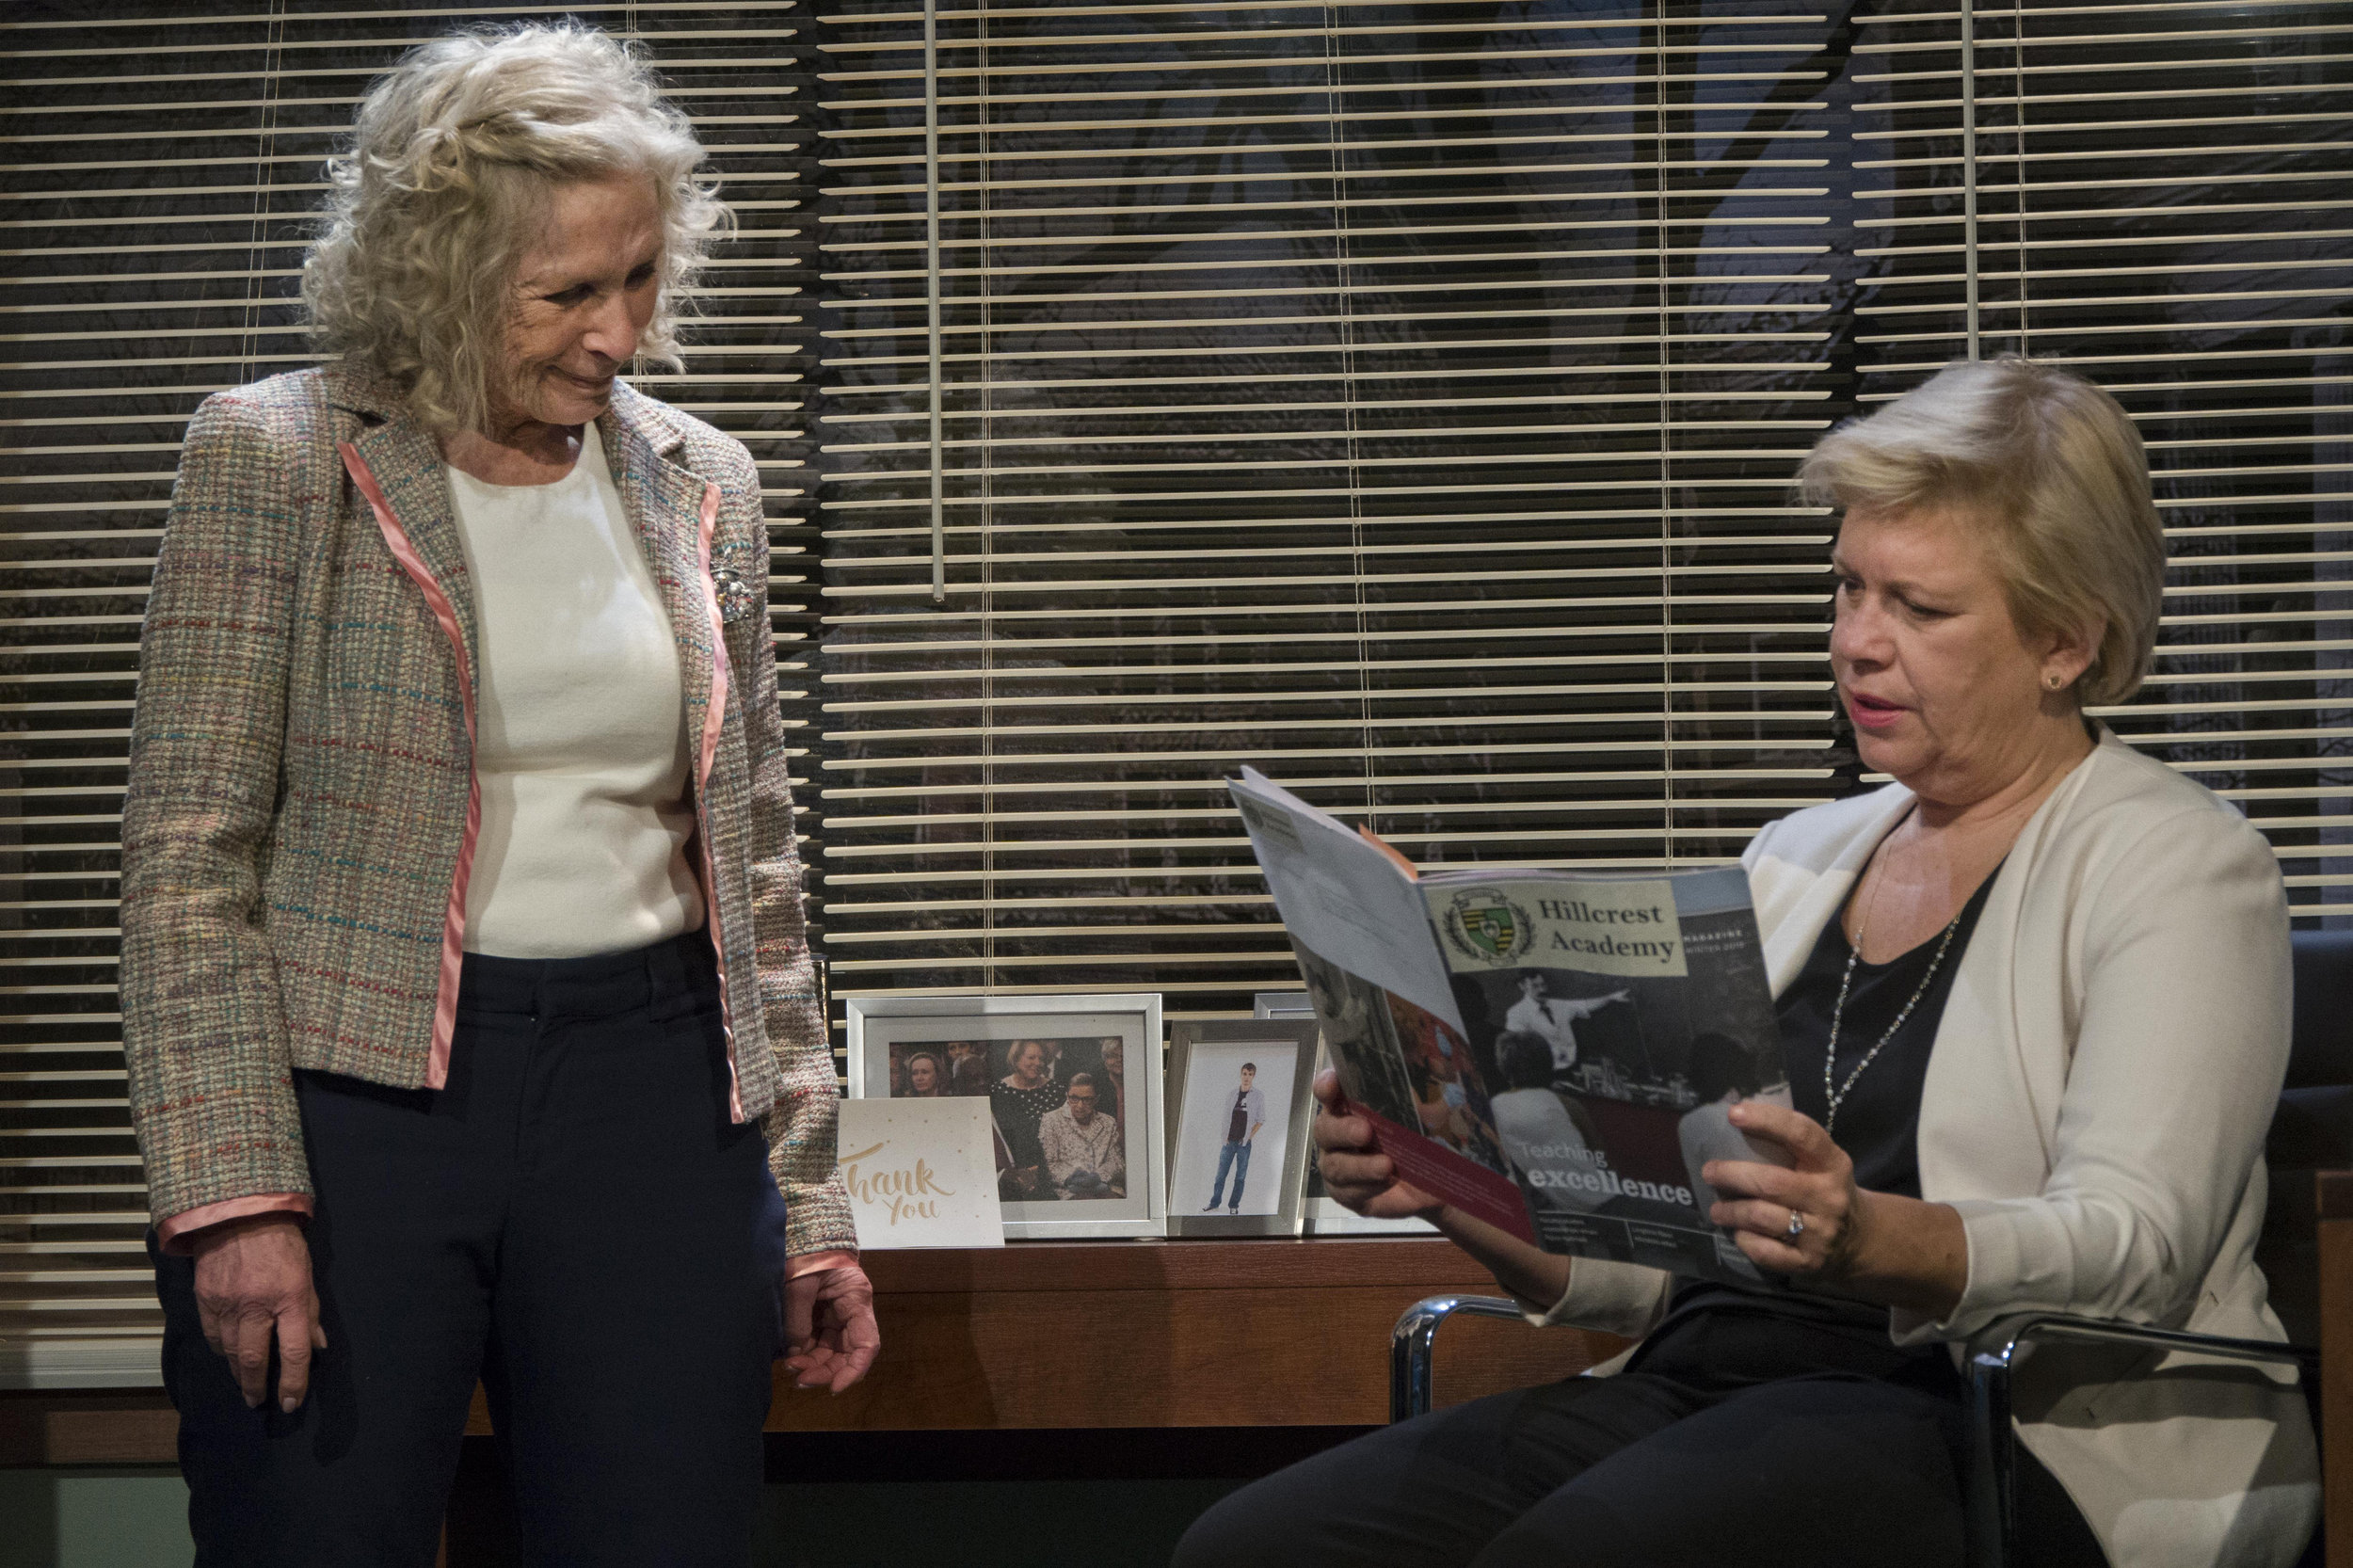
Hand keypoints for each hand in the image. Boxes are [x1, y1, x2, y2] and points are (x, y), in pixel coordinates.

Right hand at [189, 1215, 325, 1412]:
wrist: (238, 1214)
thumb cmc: (282, 1243)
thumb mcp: (307, 1274)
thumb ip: (310, 1312)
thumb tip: (317, 1347)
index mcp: (289, 1297)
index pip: (294, 1351)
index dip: (294, 1382)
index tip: (291, 1402)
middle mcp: (257, 1305)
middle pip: (255, 1359)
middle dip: (257, 1386)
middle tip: (259, 1402)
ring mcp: (227, 1304)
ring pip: (231, 1352)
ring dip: (239, 1372)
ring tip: (246, 1384)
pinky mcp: (205, 1300)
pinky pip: (214, 1336)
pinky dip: (223, 1350)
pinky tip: (230, 1354)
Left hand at [780, 1262, 880, 1393]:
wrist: (800, 1232)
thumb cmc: (806, 1252)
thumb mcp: (799, 1284)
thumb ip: (797, 1320)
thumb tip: (794, 1352)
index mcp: (856, 1299)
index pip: (866, 1344)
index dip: (854, 1370)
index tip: (835, 1388)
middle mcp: (849, 1311)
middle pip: (846, 1353)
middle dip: (825, 1370)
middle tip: (800, 1380)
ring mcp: (834, 1315)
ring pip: (829, 1351)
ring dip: (812, 1364)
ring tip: (790, 1368)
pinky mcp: (819, 1316)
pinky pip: (815, 1342)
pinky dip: (803, 1353)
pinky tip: (789, 1358)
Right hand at [1311, 1069, 1439, 1220]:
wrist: (1427, 1183)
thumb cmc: (1418, 1139)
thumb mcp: (1424, 1118)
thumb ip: (1420, 1100)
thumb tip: (1436, 1077)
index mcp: (1348, 1105)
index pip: (1328, 1091)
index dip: (1326, 1086)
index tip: (1332, 1083)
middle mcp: (1335, 1133)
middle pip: (1325, 1129)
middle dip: (1343, 1130)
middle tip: (1365, 1132)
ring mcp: (1336, 1164)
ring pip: (1335, 1165)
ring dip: (1360, 1165)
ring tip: (1386, 1166)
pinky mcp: (1344, 1193)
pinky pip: (1347, 1191)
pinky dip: (1367, 1187)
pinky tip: (1386, 1182)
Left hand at [1700, 1100, 1865, 1278]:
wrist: (1860, 1239)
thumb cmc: (1825, 1190)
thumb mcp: (1822, 1164)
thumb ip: (1789, 1146)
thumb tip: (1735, 1117)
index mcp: (1833, 1164)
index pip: (1802, 1134)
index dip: (1768, 1120)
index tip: (1734, 1114)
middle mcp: (1829, 1197)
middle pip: (1771, 1182)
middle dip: (1731, 1175)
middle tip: (1709, 1172)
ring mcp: (1821, 1232)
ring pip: (1762, 1217)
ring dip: (1731, 1211)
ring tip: (1717, 1209)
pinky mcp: (1809, 1262)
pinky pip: (1766, 1251)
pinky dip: (1745, 1240)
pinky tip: (1740, 1233)